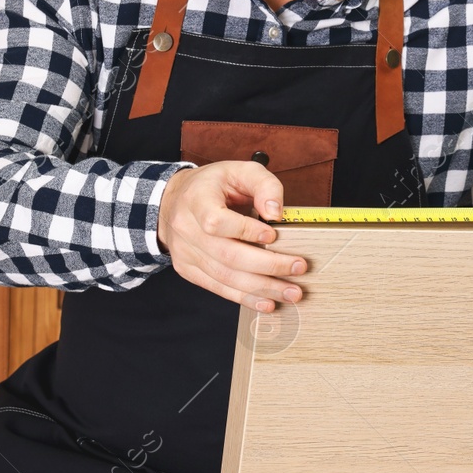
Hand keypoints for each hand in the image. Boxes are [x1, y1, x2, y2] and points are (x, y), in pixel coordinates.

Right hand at [155, 162, 306, 311]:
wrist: (174, 201)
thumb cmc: (213, 185)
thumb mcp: (240, 170)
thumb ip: (264, 185)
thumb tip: (276, 214)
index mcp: (196, 200)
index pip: (216, 222)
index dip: (246, 231)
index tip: (273, 234)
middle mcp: (186, 228)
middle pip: (227, 255)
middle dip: (268, 265)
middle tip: (298, 268)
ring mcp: (185, 253)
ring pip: (225, 277)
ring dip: (262, 288)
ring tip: (291, 292)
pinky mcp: (189, 270)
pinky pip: (218, 288)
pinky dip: (245, 298)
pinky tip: (267, 302)